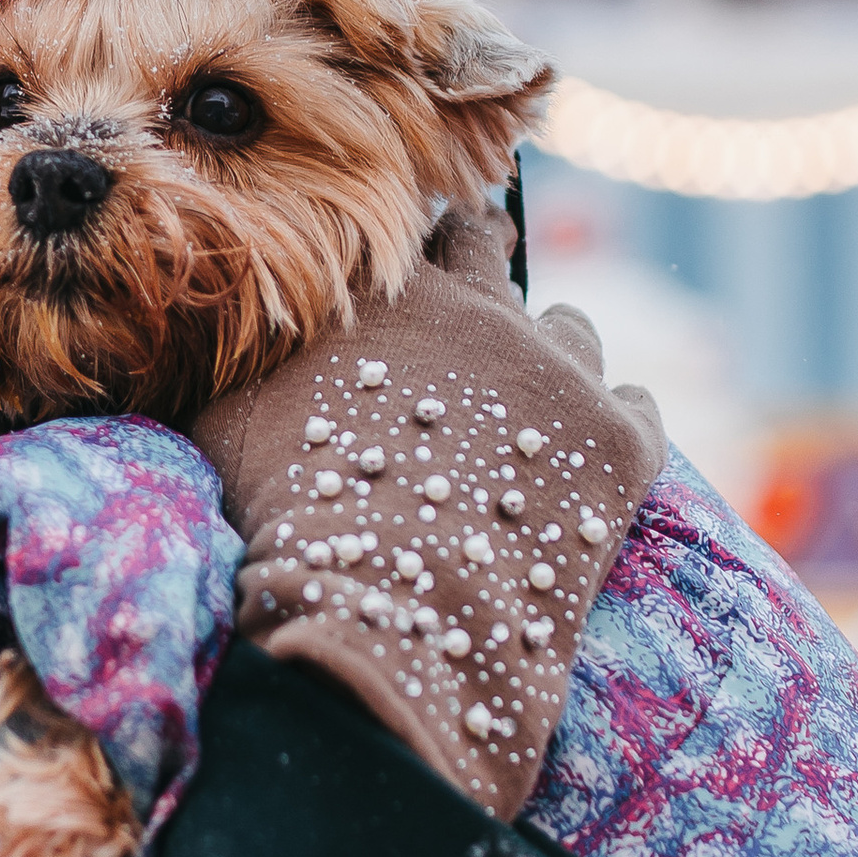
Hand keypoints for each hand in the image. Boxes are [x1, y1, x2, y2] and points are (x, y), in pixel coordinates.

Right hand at [190, 202, 662, 821]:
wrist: (385, 619)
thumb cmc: (283, 525)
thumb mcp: (225, 420)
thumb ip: (241, 356)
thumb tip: (222, 334)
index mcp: (388, 292)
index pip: (407, 237)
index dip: (407, 265)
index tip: (405, 296)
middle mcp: (481, 308)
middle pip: (490, 249)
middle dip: (481, 275)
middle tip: (469, 328)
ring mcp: (558, 371)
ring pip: (570, 330)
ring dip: (547, 362)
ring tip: (522, 419)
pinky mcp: (617, 442)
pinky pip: (636, 407)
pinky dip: (609, 431)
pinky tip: (580, 472)